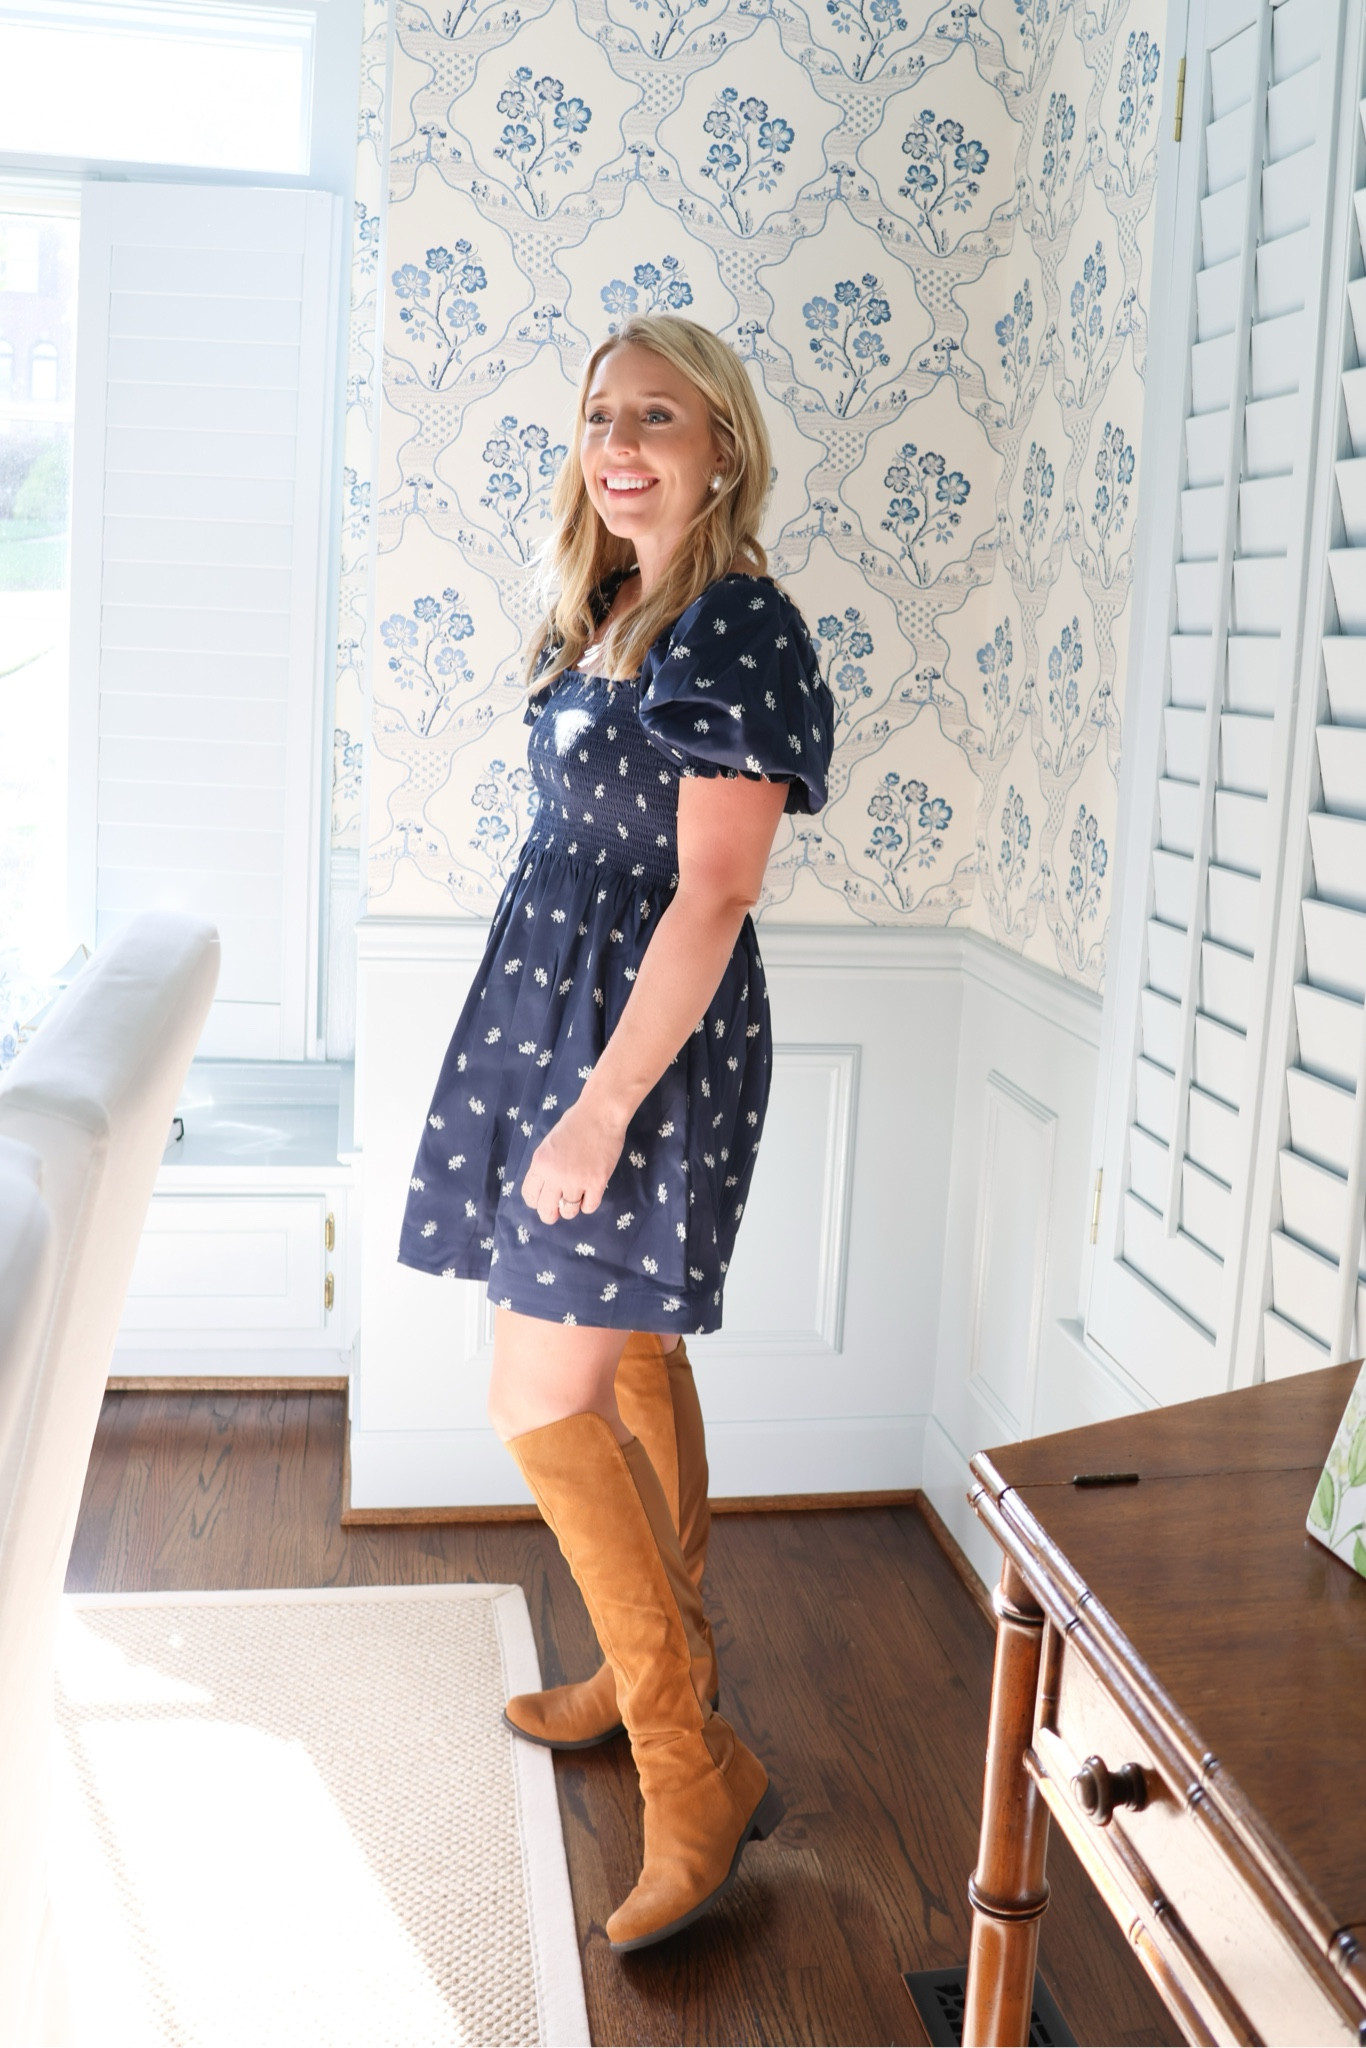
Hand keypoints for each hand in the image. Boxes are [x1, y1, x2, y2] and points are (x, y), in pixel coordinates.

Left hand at [521, 1095, 627, 1224]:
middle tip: (557, 1212)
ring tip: (577, 1197)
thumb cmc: (575, 1123)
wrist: (600, 1114)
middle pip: (546, 1210)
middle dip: (550, 1214)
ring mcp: (576, 1181)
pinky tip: (590, 1193)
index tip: (543, 1201)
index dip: (536, 1202)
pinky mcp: (597, 1183)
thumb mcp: (549, 1144)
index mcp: (540, 1163)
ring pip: (569, 1212)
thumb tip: (547, 1188)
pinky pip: (589, 1207)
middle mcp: (555, 1176)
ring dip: (571, 1208)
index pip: (530, 1195)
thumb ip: (545, 1166)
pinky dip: (588, 1203)